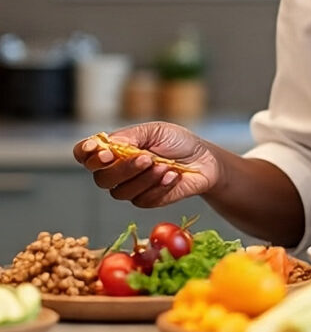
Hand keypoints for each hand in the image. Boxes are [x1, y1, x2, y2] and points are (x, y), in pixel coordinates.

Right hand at [73, 121, 219, 207]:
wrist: (204, 159)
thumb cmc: (178, 142)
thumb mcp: (156, 130)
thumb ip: (131, 136)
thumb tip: (109, 144)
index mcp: (114, 149)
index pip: (85, 154)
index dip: (86, 154)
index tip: (101, 151)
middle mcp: (117, 171)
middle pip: (101, 178)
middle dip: (123, 168)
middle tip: (146, 157)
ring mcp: (130, 188)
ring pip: (121, 192)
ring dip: (144, 178)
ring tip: (165, 165)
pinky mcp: (146, 200)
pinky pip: (142, 200)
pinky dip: (159, 186)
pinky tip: (172, 176)